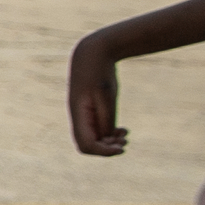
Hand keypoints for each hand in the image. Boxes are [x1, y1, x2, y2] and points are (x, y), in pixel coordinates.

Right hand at [67, 28, 127, 156]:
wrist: (92, 52)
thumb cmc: (100, 72)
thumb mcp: (107, 96)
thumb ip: (106, 119)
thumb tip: (107, 138)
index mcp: (78, 114)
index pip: (86, 145)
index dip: (103, 152)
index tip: (121, 149)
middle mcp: (78, 117)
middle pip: (88, 145)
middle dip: (107, 148)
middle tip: (125, 142)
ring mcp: (83, 114)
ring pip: (93, 138)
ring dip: (109, 142)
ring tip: (125, 135)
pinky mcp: (90, 110)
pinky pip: (97, 129)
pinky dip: (109, 133)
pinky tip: (122, 129)